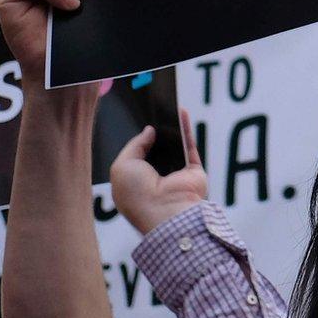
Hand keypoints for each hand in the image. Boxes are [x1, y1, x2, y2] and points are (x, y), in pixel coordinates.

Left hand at [110, 109, 207, 234]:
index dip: (137, 142)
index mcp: (136, 185)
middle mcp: (157, 182)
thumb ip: (135, 145)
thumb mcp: (123, 165)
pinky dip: (186, 129)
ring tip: (165, 106)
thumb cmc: (137, 194)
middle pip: (157, 151)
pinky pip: (190, 147)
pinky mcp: (193, 173)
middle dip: (155, 133)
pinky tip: (180, 112)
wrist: (165, 212)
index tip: (137, 123)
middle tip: (152, 111)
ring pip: (174, 147)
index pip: (136, 160)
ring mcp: (176, 177)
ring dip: (171, 128)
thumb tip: (149, 130)